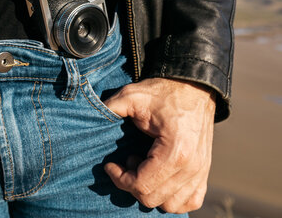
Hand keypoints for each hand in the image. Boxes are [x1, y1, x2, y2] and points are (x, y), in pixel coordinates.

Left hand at [104, 78, 214, 212]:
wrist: (194, 88)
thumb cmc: (163, 93)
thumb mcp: (133, 95)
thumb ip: (111, 107)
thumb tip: (90, 115)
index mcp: (175, 151)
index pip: (142, 185)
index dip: (119, 179)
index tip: (110, 165)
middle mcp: (191, 167)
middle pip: (152, 198)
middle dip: (131, 183)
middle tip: (126, 161)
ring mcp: (200, 172)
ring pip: (169, 205)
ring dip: (150, 190)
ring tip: (143, 166)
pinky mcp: (204, 173)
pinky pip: (189, 202)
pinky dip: (171, 196)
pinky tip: (159, 176)